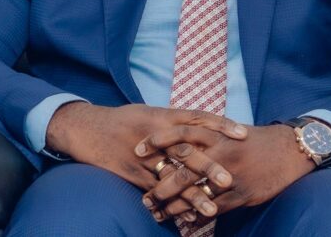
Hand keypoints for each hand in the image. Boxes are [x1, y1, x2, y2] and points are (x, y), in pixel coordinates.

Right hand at [45, 102, 246, 217]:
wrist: (86, 128)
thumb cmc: (122, 119)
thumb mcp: (149, 112)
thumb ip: (174, 120)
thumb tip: (201, 125)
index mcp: (162, 115)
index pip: (198, 118)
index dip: (221, 125)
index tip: (243, 133)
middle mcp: (156, 134)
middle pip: (187, 150)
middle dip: (209, 166)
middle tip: (230, 179)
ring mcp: (143, 156)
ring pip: (171, 177)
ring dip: (192, 195)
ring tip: (212, 208)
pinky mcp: (131, 173)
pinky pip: (153, 192)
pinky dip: (170, 206)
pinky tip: (184, 218)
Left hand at [135, 123, 315, 221]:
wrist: (289, 151)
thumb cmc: (255, 140)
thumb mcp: (229, 130)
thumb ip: (206, 133)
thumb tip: (179, 137)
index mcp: (216, 134)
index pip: (180, 134)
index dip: (158, 141)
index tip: (138, 150)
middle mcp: (221, 153)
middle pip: (183, 169)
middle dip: (160, 184)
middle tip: (144, 196)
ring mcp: (231, 175)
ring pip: (196, 193)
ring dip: (174, 206)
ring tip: (158, 214)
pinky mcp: (241, 194)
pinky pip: (214, 209)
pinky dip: (197, 217)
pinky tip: (185, 224)